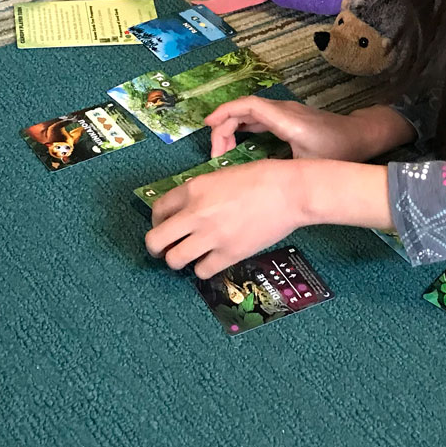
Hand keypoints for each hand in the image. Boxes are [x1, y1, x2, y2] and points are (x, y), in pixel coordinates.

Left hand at [146, 159, 304, 278]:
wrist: (289, 192)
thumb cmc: (261, 177)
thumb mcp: (221, 175)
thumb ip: (200, 192)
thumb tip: (187, 209)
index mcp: (193, 189)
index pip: (157, 210)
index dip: (157, 221)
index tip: (164, 225)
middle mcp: (196, 214)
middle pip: (155, 240)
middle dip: (156, 247)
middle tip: (164, 249)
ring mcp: (211, 237)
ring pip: (175, 260)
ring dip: (178, 259)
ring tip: (188, 256)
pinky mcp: (229, 255)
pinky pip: (202, 271)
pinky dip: (203, 268)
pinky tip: (210, 261)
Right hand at [205, 98, 413, 161]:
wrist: (361, 136)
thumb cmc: (339, 150)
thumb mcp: (309, 165)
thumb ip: (282, 169)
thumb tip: (254, 181)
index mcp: (286, 120)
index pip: (249, 106)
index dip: (225, 113)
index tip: (208, 126)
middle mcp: (283, 111)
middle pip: (244, 109)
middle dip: (224, 126)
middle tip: (216, 154)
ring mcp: (285, 113)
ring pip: (249, 113)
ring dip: (232, 128)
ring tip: (222, 152)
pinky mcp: (287, 119)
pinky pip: (258, 118)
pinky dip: (243, 128)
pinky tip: (236, 145)